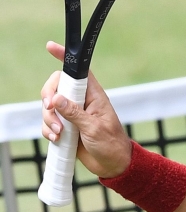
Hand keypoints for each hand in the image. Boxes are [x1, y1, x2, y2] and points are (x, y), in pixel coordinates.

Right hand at [41, 42, 132, 177]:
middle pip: (56, 87)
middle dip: (48, 98)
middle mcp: (81, 101)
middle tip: (50, 110)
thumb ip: (74, 114)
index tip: (51, 47)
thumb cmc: (111, 143)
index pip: (79, 71)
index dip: (65, 58)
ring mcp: (72, 114)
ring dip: (49, 119)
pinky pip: (48, 122)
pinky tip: (57, 139)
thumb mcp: (94, 128)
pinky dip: (48, 130)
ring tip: (60, 134)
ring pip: (49, 106)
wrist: (112, 164)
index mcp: (94, 95)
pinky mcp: (65, 126)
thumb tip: (56, 99)